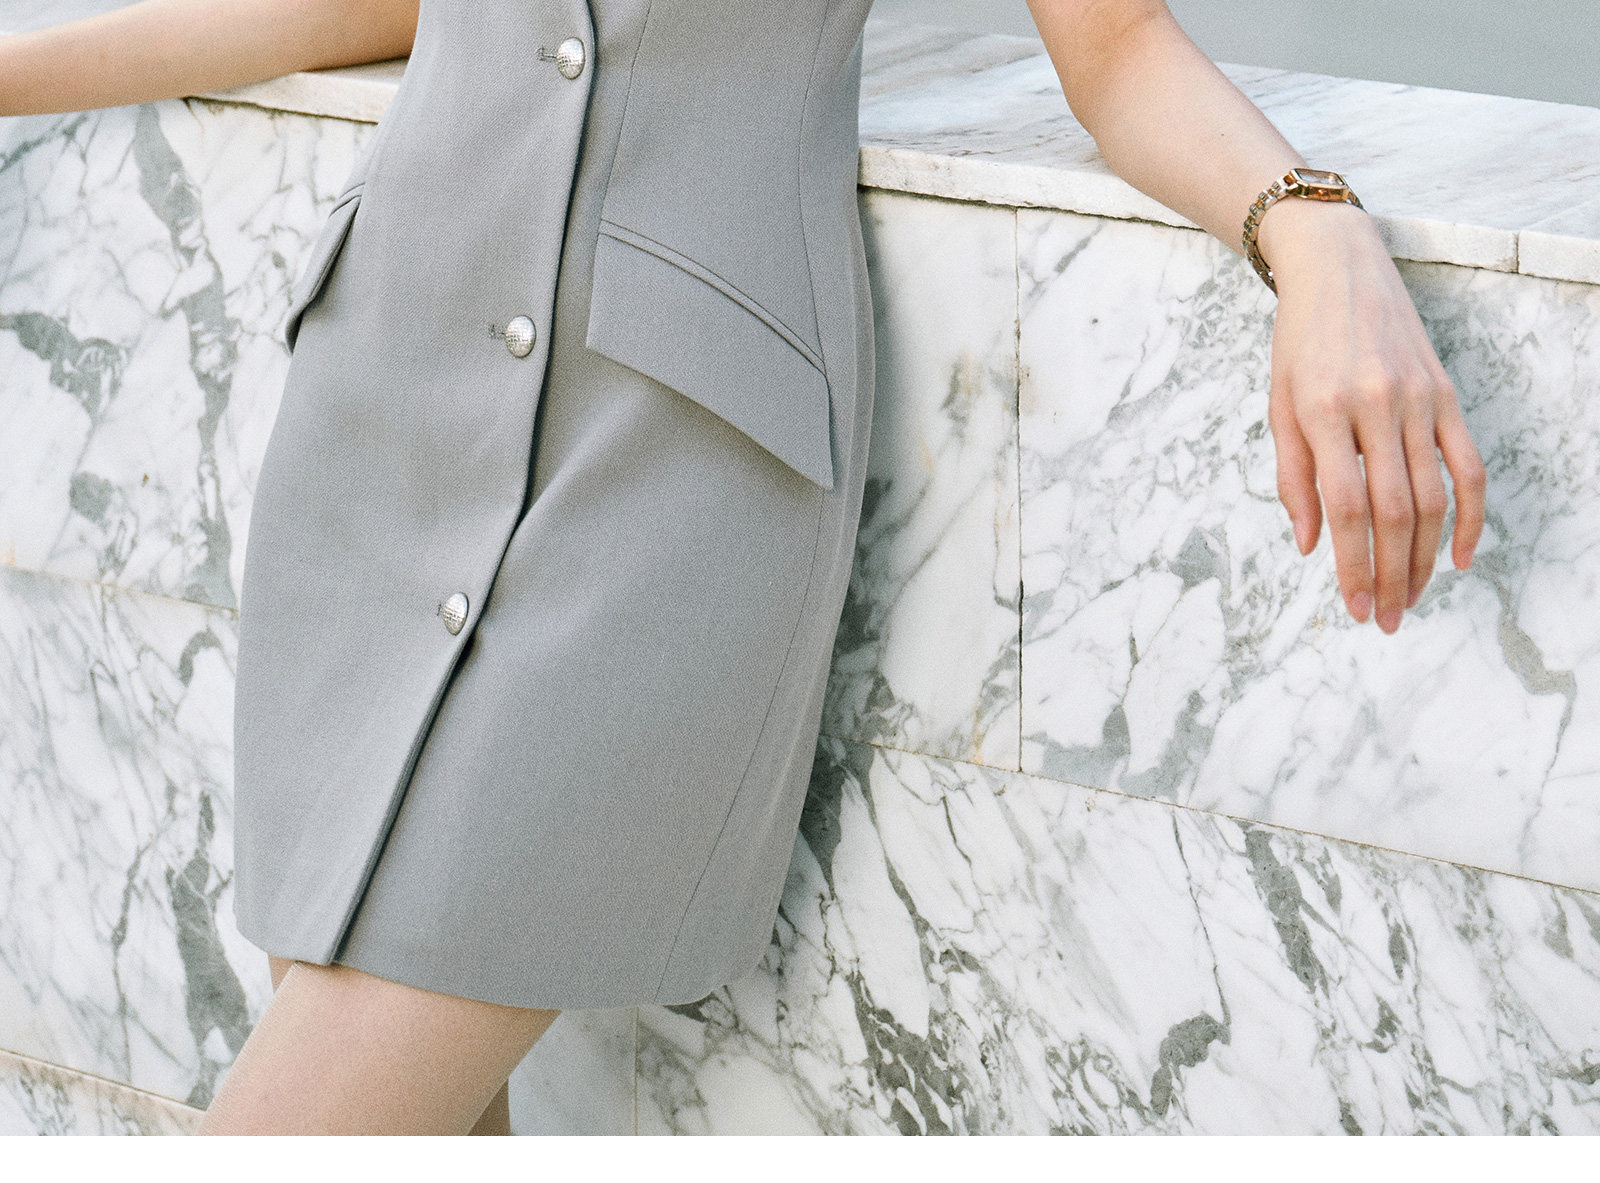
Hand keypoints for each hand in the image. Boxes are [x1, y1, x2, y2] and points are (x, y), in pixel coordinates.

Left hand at [1258, 199, 1486, 632]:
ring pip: (1433, 496)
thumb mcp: (1278, 405)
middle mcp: (1376, 405)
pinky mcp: (1446, 395)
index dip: (1353, 565)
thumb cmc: (1298, 343)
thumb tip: (1312, 545)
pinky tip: (1461, 557)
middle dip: (1390, 575)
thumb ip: (1294, 477)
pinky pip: (1468, 465)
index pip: (1347, 508)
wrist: (1340, 270)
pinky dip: (1470, 515)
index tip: (1353, 607)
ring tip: (1410, 599)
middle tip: (1383, 618)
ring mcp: (1418, 400)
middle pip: (1395, 512)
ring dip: (1425, 558)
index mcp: (1323, 411)